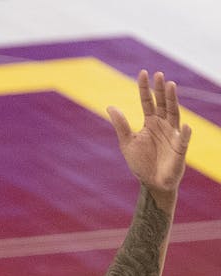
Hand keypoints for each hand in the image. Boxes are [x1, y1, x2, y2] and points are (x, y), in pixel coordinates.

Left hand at [107, 70, 191, 204]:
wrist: (152, 182)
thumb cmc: (141, 162)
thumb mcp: (127, 142)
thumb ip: (121, 125)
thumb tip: (109, 106)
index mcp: (150, 123)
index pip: (148, 102)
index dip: (145, 89)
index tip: (143, 73)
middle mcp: (163, 125)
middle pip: (163, 103)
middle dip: (161, 90)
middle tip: (159, 74)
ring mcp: (173, 135)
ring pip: (174, 114)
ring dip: (173, 101)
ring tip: (171, 86)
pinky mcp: (180, 149)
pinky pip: (183, 140)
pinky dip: (184, 133)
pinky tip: (184, 125)